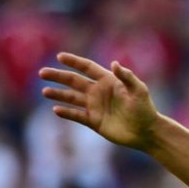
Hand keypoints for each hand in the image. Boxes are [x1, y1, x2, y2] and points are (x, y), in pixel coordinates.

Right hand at [40, 52, 159, 149]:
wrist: (146, 131)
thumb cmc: (145, 109)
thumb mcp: (139, 90)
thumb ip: (127, 77)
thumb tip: (114, 63)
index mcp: (108, 81)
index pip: (87, 68)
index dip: (74, 62)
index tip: (60, 56)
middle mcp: (99, 92)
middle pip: (74, 81)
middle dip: (58, 76)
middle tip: (42, 73)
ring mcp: (95, 106)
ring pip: (72, 98)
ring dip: (58, 94)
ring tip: (45, 91)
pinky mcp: (94, 121)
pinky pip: (77, 115)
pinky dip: (67, 113)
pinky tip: (56, 109)